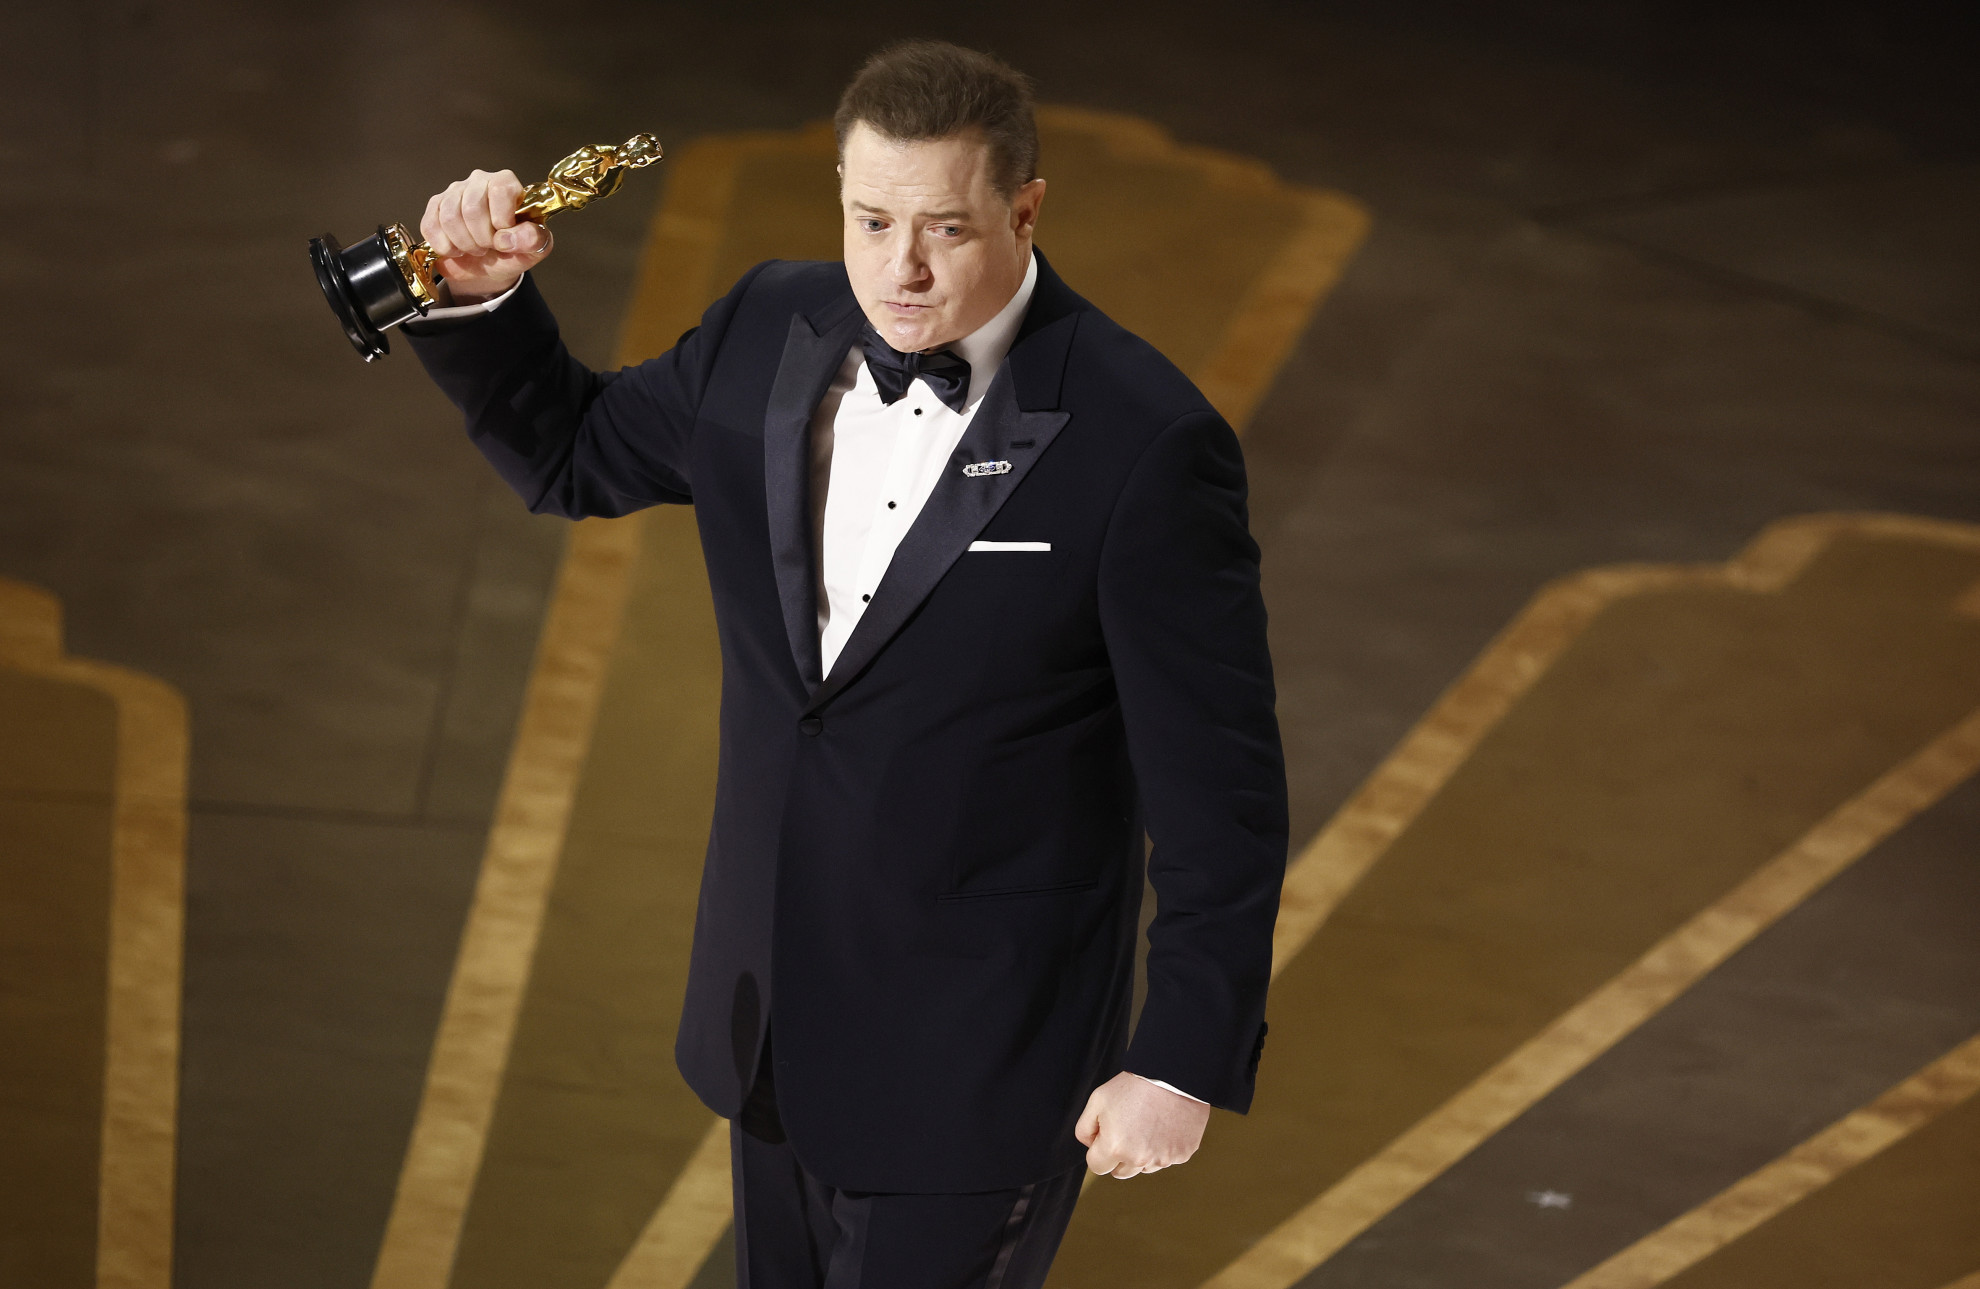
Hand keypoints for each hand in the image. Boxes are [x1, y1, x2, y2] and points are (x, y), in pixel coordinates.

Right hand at [419, 168, 552, 303]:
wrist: (487, 267)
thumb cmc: (512, 251)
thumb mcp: (533, 249)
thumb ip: (533, 239)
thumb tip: (508, 237)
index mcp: (506, 183)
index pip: (500, 190)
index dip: (501, 220)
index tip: (505, 238)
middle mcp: (479, 181)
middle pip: (472, 208)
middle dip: (482, 238)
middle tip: (489, 247)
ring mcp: (454, 191)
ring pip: (450, 217)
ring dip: (464, 244)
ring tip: (475, 248)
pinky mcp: (435, 206)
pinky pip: (431, 226)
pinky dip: (445, 246)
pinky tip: (456, 249)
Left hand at [1074, 1071, 1209, 1178]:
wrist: (1173, 1075)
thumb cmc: (1135, 1085)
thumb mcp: (1098, 1100)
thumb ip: (1085, 1129)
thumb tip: (1091, 1146)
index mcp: (1115, 1147)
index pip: (1097, 1166)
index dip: (1098, 1150)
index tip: (1107, 1135)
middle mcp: (1139, 1159)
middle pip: (1120, 1172)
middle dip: (1119, 1156)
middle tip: (1127, 1129)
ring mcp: (1163, 1159)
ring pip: (1144, 1167)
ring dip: (1142, 1153)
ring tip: (1148, 1124)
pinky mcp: (1182, 1154)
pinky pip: (1166, 1159)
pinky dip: (1164, 1147)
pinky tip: (1164, 1125)